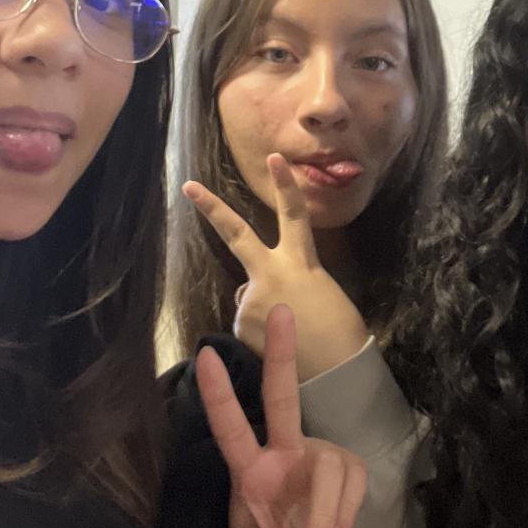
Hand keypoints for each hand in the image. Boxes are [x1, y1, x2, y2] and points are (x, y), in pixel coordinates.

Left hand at [184, 153, 367, 377]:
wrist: (337, 370)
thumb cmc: (339, 331)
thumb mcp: (318, 292)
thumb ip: (284, 283)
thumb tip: (251, 292)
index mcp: (301, 262)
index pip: (293, 215)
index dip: (285, 186)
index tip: (274, 157)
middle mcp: (271, 273)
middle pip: (236, 234)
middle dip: (212, 208)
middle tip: (188, 186)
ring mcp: (251, 298)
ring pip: (247, 298)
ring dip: (261, 312)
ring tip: (289, 332)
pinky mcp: (241, 323)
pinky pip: (245, 324)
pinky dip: (257, 334)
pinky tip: (276, 344)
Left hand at [196, 303, 367, 527]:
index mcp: (248, 470)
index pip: (230, 428)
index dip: (219, 396)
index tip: (205, 357)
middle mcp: (284, 451)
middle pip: (282, 397)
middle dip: (282, 354)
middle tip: (282, 310)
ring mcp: (319, 457)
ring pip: (330, 471)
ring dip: (327, 519)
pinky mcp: (350, 469)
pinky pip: (352, 491)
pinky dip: (343, 524)